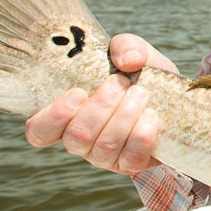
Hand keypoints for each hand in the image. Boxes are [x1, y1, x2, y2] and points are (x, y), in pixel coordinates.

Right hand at [24, 34, 179, 174]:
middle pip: (76, 136)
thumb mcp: (131, 53)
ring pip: (104, 146)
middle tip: (120, 83)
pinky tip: (151, 116)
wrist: (172, 99)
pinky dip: (141, 136)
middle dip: (101, 107)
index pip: (39, 131)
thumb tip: (127, 60)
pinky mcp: (131, 164)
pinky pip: (131, 159)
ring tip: (140, 93)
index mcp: (67, 116)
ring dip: (124, 117)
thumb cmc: (138, 76)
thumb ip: (125, 46)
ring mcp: (104, 157)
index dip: (53, 117)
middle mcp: (80, 141)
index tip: (78, 92)